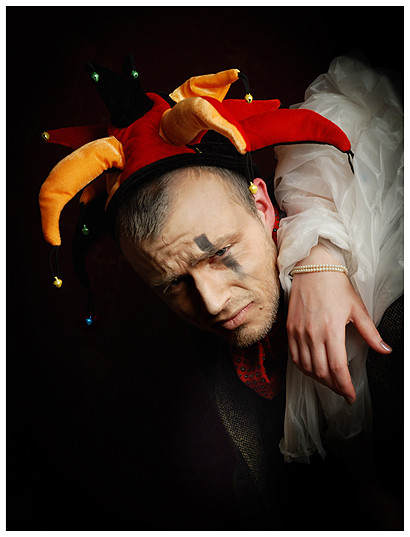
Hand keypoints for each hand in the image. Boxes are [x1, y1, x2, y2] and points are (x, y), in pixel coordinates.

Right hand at [286, 245, 391, 404]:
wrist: (313, 267)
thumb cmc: (336, 285)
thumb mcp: (358, 309)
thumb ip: (371, 333)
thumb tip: (385, 350)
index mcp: (331, 329)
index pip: (336, 366)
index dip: (344, 386)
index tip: (350, 396)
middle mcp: (312, 333)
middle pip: (321, 371)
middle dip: (333, 386)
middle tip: (343, 390)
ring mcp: (298, 331)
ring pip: (306, 367)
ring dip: (319, 379)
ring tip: (330, 382)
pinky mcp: (290, 328)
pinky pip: (295, 357)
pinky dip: (304, 368)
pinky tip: (313, 370)